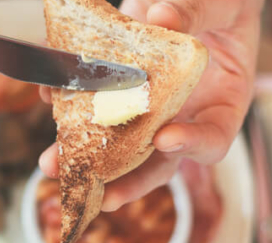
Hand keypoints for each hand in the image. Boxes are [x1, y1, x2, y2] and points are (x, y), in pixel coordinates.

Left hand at [39, 0, 262, 211]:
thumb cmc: (224, 2)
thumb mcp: (220, 3)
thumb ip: (194, 11)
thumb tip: (162, 17)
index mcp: (223, 102)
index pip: (213, 139)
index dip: (192, 145)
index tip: (166, 138)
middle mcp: (185, 114)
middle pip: (159, 160)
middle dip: (127, 179)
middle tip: (100, 194)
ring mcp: (151, 106)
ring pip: (121, 143)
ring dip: (86, 157)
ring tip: (53, 164)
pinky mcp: (122, 87)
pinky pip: (96, 104)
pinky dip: (70, 104)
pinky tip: (47, 94)